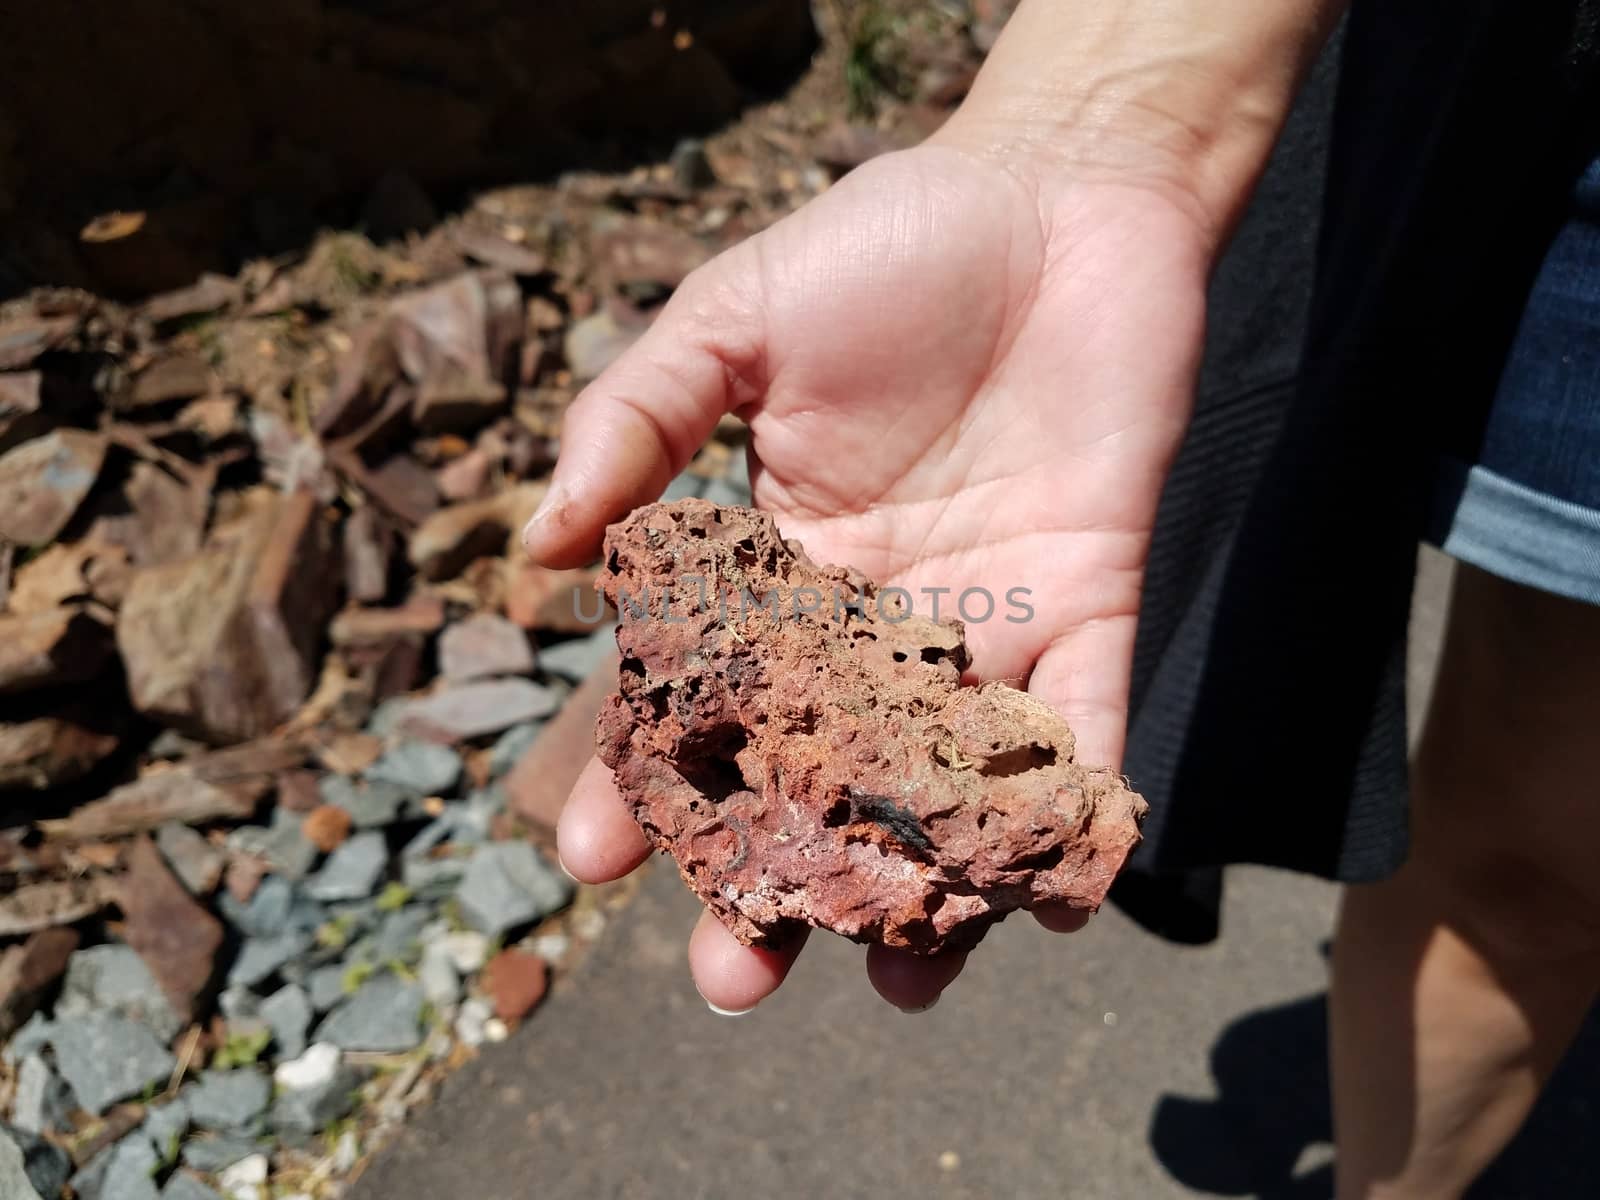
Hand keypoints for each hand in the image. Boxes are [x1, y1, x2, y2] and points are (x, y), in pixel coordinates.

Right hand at [525, 135, 1210, 1012]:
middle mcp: (872, 620)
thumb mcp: (734, 319)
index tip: (594, 854)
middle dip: (775, 877)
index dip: (643, 775)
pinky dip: (1078, 808)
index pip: (693, 693)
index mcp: (772, 566)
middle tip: (737, 977)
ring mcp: (983, 623)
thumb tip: (538, 553)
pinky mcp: (1091, 606)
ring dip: (927, 883)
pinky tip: (1061, 901)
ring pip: (945, 782)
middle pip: (811, 774)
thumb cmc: (889, 247)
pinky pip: (1084, 726)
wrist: (1062, 196)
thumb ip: (635, 421)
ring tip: (904, 978)